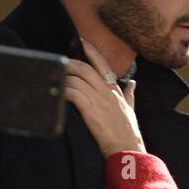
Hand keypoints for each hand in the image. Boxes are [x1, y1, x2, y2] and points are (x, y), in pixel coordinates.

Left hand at [66, 38, 144, 157]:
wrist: (127, 149)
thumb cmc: (128, 132)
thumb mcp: (131, 109)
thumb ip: (130, 94)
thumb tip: (133, 83)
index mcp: (115, 89)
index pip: (103, 63)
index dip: (91, 50)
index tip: (81, 40)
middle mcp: (107, 91)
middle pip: (85, 68)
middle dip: (70, 63)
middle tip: (60, 62)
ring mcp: (99, 100)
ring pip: (77, 79)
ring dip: (63, 78)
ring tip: (55, 79)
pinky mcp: (90, 110)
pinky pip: (73, 93)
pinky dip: (63, 90)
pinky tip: (58, 92)